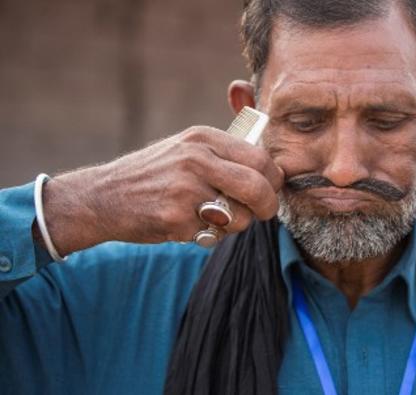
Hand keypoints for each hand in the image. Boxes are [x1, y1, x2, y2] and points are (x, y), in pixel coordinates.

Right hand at [40, 126, 283, 254]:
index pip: (259, 158)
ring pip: (240, 217)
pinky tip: (188, 224)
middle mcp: (195, 160)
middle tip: (264, 212)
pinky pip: (214, 235)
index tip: (272, 188)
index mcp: (202, 138)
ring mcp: (185, 190)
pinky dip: (209, 235)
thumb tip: (271, 171)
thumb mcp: (186, 149)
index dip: (273, 178)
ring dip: (235, 224)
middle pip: (257, 186)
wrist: (103, 197)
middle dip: (268, 205)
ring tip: (212, 217)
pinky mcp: (175, 219)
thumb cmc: (154, 175)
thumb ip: (224, 155)